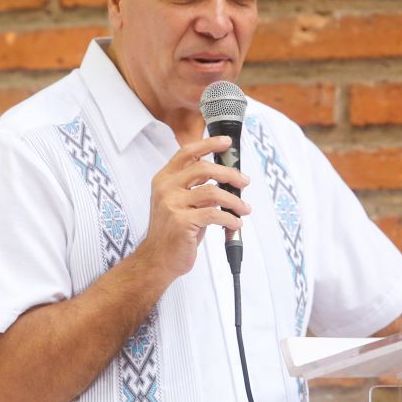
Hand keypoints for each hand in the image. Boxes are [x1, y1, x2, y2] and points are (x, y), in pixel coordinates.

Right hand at [136, 135, 250, 282]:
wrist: (157, 259)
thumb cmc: (172, 231)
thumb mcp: (179, 202)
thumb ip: (196, 187)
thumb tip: (226, 177)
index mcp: (164, 179)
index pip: (187, 153)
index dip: (208, 144)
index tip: (226, 142)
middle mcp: (166, 188)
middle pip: (204, 169)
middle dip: (229, 174)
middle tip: (244, 182)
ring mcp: (172, 205)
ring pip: (213, 192)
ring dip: (234, 200)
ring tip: (243, 208)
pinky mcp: (182, 222)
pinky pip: (214, 214)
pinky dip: (230, 218)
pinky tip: (235, 223)